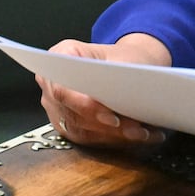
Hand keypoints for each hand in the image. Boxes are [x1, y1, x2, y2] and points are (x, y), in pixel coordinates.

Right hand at [36, 33, 171, 147]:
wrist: (127, 64)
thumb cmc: (123, 57)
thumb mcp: (124, 57)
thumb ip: (116, 76)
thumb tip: (118, 97)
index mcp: (61, 56)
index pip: (63, 88)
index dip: (85, 106)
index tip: (111, 116)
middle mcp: (53, 85)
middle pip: (73, 113)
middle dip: (106, 125)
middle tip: (134, 128)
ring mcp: (58, 109)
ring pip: (83, 130)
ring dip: (114, 135)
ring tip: (142, 133)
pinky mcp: (70, 126)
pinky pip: (90, 138)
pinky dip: (115, 139)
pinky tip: (138, 137)